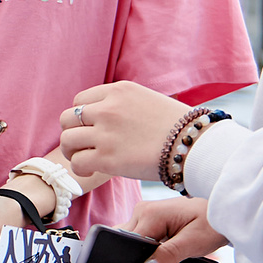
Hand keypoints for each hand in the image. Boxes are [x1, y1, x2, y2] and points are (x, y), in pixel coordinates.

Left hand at [58, 82, 188, 184]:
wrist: (195, 144)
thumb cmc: (179, 126)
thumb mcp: (148, 99)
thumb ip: (124, 104)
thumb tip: (111, 114)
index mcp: (118, 91)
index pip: (81, 100)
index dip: (82, 117)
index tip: (90, 129)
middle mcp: (108, 108)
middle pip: (68, 118)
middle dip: (72, 132)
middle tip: (82, 144)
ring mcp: (106, 133)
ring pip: (67, 140)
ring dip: (73, 151)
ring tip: (84, 158)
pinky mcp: (107, 158)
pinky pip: (77, 163)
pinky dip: (80, 169)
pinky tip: (92, 171)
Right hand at [129, 195, 227, 262]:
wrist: (223, 211)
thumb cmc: (213, 223)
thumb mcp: (193, 243)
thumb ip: (168, 255)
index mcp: (148, 214)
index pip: (128, 244)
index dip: (138, 261)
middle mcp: (142, 211)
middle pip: (128, 243)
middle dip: (141, 257)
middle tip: (168, 260)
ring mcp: (144, 214)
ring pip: (132, 241)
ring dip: (146, 252)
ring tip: (171, 253)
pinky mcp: (149, 219)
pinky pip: (141, 237)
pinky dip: (150, 248)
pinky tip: (167, 250)